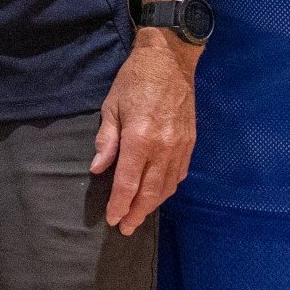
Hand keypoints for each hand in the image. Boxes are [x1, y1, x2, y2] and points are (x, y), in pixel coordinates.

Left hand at [92, 31, 197, 234]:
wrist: (170, 61)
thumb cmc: (134, 80)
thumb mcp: (111, 106)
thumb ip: (106, 140)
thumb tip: (98, 168)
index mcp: (139, 139)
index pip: (128, 182)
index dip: (119, 204)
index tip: (113, 219)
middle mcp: (163, 148)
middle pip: (150, 191)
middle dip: (137, 212)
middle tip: (126, 228)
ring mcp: (180, 147)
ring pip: (167, 186)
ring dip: (153, 205)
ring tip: (140, 216)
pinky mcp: (190, 143)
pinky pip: (179, 174)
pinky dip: (168, 189)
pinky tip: (159, 194)